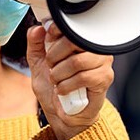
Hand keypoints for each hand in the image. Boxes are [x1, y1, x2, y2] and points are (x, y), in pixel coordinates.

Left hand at [26, 22, 113, 139]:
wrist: (63, 114)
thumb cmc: (54, 87)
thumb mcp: (38, 63)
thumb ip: (35, 44)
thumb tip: (37, 28)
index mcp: (78, 39)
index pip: (70, 25)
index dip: (55, 32)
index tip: (47, 41)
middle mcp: (93, 47)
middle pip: (73, 40)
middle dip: (54, 56)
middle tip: (51, 67)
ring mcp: (102, 63)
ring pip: (77, 61)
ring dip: (59, 74)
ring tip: (56, 80)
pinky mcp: (104, 79)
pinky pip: (83, 78)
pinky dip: (66, 86)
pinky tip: (63, 90)